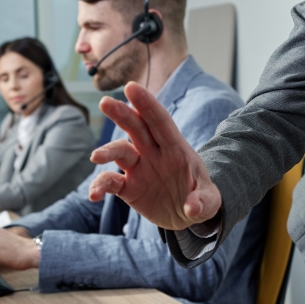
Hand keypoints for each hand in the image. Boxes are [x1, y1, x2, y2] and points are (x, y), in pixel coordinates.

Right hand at [87, 83, 222, 229]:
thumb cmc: (201, 200)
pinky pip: (111, 182)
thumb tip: (193, 208)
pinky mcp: (128, 187)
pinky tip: (94, 194)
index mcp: (175, 148)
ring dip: (107, 151)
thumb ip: (203, 202)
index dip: (146, 104)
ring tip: (96, 158)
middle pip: (136, 127)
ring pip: (120, 152)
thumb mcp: (210, 202)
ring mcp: (139, 168)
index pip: (160, 122)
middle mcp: (154, 153)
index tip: (131, 87)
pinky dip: (100, 186)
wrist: (187, 216)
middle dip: (121, 113)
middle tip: (105, 102)